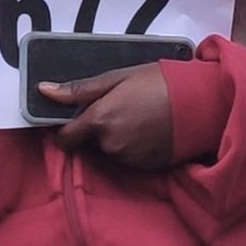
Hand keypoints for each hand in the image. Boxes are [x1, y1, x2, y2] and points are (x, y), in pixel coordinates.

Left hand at [36, 64, 177, 170]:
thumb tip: (43, 91)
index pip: (65, 139)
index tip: (76, 121)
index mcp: (99, 121)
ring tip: (141, 117)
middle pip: (91, 143)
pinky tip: (151, 131)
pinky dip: (136, 148)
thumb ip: (79, 89)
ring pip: (112, 151)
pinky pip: (132, 160)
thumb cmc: (160, 83)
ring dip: (119, 138)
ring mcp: (130, 159)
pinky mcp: (148, 168)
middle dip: (99, 130)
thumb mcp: (118, 77)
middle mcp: (111, 145)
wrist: (202, 102)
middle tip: (122, 108)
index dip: (67, 130)